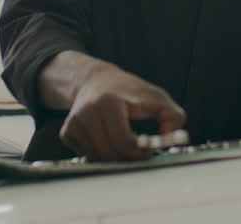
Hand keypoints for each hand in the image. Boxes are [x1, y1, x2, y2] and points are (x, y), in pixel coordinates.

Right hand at [61, 62, 185, 161]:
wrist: (96, 81)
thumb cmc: (130, 91)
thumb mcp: (157, 97)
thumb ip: (173, 116)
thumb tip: (170, 138)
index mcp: (108, 102)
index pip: (123, 140)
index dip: (139, 152)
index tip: (149, 151)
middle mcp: (86, 112)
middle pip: (109, 153)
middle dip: (128, 159)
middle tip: (139, 154)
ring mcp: (74, 123)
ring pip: (98, 158)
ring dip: (115, 158)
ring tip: (126, 146)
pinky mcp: (67, 132)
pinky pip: (87, 155)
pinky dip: (101, 154)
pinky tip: (108, 141)